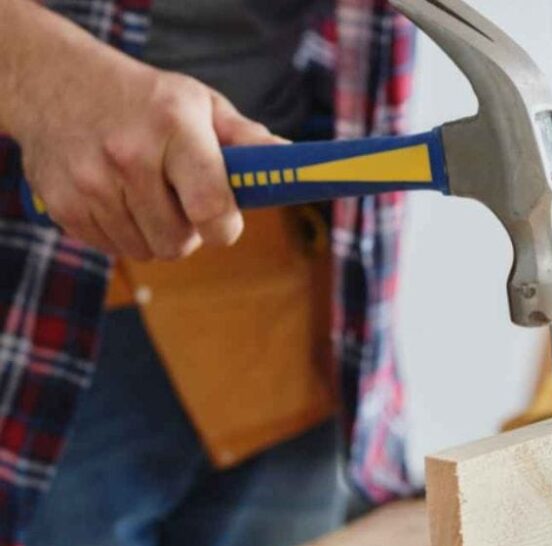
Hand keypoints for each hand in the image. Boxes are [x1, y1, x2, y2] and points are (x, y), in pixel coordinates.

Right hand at [7, 22, 282, 258]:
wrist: (54, 83)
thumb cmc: (147, 100)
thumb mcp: (200, 105)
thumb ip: (247, 140)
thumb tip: (292, 163)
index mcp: (174, 127)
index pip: (210, 205)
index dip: (225, 228)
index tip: (226, 225)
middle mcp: (128, 155)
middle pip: (178, 241)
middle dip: (191, 232)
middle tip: (184, 203)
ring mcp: (90, 182)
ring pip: (146, 250)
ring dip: (157, 235)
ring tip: (150, 196)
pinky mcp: (62, 205)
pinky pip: (112, 248)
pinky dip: (124, 234)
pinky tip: (119, 198)